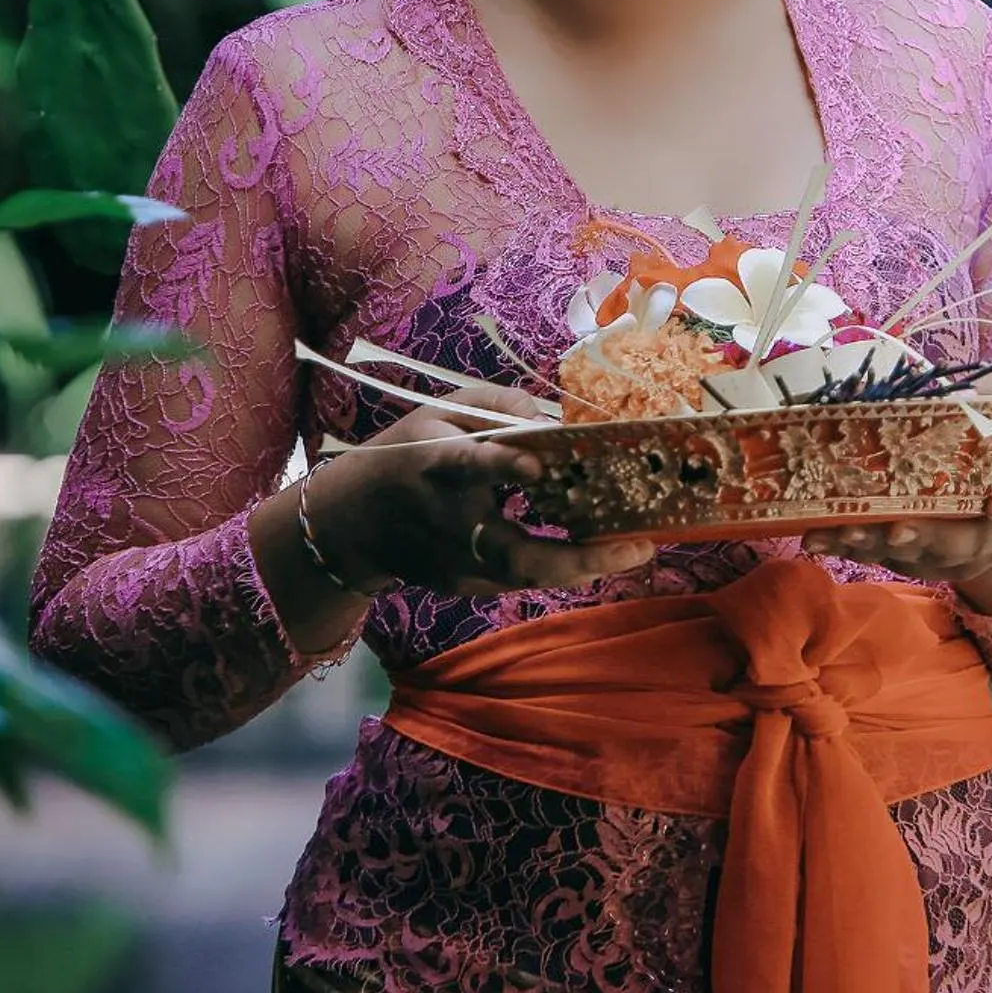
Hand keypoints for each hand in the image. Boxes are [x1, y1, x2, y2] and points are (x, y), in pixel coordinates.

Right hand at [308, 385, 657, 596]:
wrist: (351, 526)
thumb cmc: (402, 457)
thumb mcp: (436, 415)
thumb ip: (494, 406)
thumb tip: (549, 417)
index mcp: (436, 467)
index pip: (467, 466)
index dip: (500, 466)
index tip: (539, 468)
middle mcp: (450, 524)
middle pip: (516, 553)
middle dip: (580, 557)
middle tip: (640, 546)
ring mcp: (458, 565)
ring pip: (529, 575)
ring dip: (585, 565)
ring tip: (636, 547)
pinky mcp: (466, 586)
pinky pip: (522, 577)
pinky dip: (560, 564)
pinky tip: (594, 550)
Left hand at [801, 442, 991, 597]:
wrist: (990, 493)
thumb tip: (968, 390)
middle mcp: (979, 535)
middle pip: (955, 544)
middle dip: (924, 538)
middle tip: (897, 530)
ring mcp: (938, 553)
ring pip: (907, 556)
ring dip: (874, 546)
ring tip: (845, 533)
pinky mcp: (902, 557)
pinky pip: (873, 555)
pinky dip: (844, 548)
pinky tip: (815, 539)